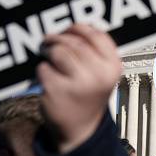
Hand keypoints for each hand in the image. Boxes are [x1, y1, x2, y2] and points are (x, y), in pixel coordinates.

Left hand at [37, 24, 121, 152]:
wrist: (79, 129)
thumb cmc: (88, 95)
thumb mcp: (102, 73)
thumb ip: (95, 50)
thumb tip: (75, 27)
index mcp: (113, 66)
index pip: (97, 35)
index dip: (80, 28)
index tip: (70, 29)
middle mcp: (99, 75)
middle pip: (75, 41)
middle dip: (59, 38)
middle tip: (50, 40)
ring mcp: (78, 84)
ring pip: (58, 51)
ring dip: (48, 50)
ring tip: (47, 53)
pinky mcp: (57, 91)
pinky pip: (44, 68)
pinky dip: (42, 70)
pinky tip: (48, 77)